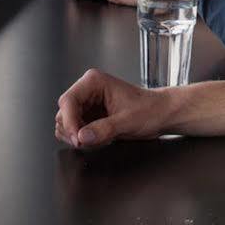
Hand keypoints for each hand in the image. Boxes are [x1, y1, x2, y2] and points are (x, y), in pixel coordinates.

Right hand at [54, 68, 169, 147]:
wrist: (161, 114)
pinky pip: (75, 129)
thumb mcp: (128, 121)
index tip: (77, 139)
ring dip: (77, 135)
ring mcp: (87, 103)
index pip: (68, 101)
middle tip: (87, 143)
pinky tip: (99, 139)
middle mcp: (87, 90)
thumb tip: (82, 137)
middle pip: (63, 112)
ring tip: (98, 139)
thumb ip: (103, 129)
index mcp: (94, 82)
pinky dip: (82, 138)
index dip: (69, 122)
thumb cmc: (150, 110)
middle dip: (73, 130)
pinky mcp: (89, 115)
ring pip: (66, 122)